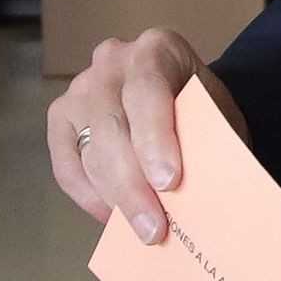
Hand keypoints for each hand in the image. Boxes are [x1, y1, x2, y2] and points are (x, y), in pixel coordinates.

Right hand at [48, 28, 248, 243]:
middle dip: (132, 185)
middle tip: (154, 229)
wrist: (186, 100)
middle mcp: (112, 61)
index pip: (148, 91)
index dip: (155, 138)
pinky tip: (113, 217)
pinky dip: (90, 197)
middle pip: (111, 127)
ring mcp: (81, 89)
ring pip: (89, 151)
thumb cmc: (204, 111)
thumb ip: (207, 145)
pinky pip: (68, 166)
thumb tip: (199, 197)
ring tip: (142, 231)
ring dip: (115, 197)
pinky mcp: (61, 119)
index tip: (168, 182)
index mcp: (157, 48)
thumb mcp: (218, 119)